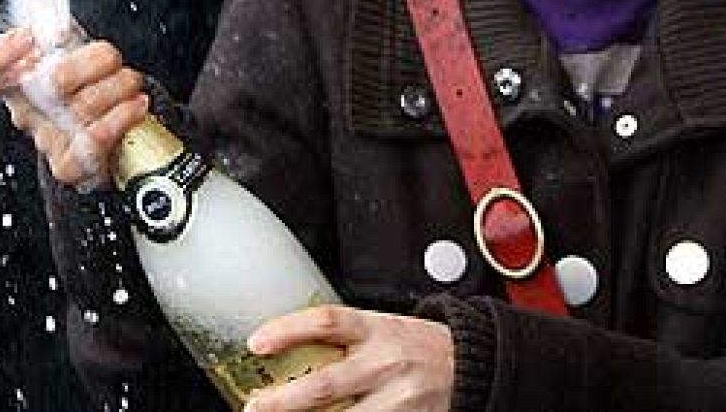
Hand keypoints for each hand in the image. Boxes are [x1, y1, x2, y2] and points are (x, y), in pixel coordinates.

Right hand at [0, 27, 148, 187]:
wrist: (111, 136)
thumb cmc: (89, 87)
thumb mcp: (71, 52)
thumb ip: (57, 31)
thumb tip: (54, 18)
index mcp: (17, 83)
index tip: (28, 36)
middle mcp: (28, 113)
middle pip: (51, 83)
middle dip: (91, 63)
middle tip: (110, 58)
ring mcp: (47, 140)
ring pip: (83, 107)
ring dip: (119, 86)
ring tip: (130, 81)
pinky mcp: (70, 165)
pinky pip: (93, 141)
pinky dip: (122, 117)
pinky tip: (135, 104)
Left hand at [242, 306, 452, 411]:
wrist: (471, 365)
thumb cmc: (421, 345)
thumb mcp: (386, 326)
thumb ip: (348, 337)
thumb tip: (294, 347)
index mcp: (379, 329)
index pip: (328, 322)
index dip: (289, 331)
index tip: (257, 343)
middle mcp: (385, 364)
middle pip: (325, 385)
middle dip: (282, 401)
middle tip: (254, 406)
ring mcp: (396, 399)